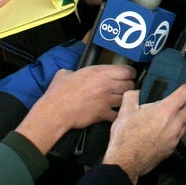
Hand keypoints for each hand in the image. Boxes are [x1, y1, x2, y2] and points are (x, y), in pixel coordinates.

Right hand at [14, 65, 135, 152]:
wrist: (55, 111)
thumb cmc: (58, 93)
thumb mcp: (65, 74)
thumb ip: (74, 71)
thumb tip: (73, 73)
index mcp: (98, 72)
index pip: (126, 70)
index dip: (129, 73)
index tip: (129, 75)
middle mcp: (105, 84)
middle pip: (130, 84)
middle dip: (129, 86)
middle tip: (125, 88)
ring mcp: (106, 100)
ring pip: (126, 98)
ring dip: (124, 99)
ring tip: (121, 100)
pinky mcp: (103, 113)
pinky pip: (117, 114)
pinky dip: (117, 114)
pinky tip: (114, 113)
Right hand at [104, 82, 185, 184]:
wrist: (125, 162)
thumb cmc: (125, 138)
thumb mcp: (125, 111)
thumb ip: (133, 96)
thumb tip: (137, 93)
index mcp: (165, 111)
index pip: (184, 94)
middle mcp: (174, 124)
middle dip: (183, 105)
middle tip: (173, 104)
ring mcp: (174, 139)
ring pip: (185, 125)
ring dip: (179, 119)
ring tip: (165, 119)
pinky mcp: (171, 149)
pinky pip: (178, 137)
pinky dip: (173, 132)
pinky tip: (161, 133)